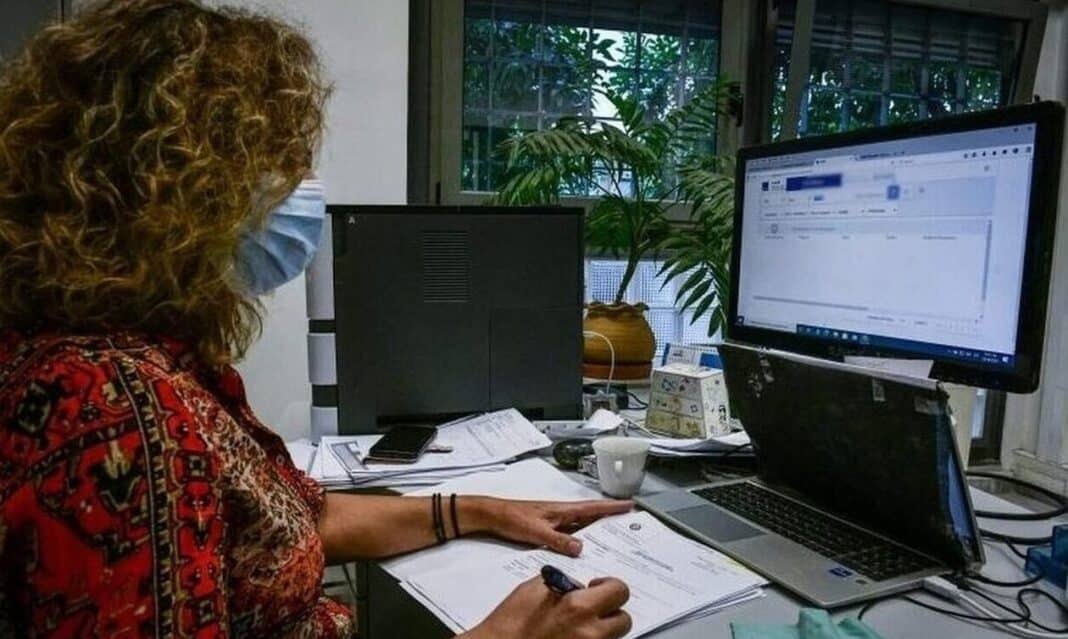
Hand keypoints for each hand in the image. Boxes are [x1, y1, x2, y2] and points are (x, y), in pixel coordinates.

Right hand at [461, 576, 631, 638]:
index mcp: (579, 607)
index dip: (610, 586)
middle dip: (611, 612)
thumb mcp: (534, 589)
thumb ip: (563, 585)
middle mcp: (589, 633)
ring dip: (602, 630)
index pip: (619, 591)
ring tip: (580, 626)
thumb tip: (577, 587)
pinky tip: (570, 638)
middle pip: (624, 620)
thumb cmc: (510, 623)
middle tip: (594, 609)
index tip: (598, 588)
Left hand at [464, 498, 632, 555]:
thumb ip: (558, 540)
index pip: (592, 508)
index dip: (611, 507)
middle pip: (591, 515)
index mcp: (562, 510)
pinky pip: (571, 532)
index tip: (629, 505)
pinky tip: (584, 546)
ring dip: (597, 527)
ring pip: (582, 523)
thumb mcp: (536, 531)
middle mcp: (561, 514)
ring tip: (613, 535)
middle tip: (628, 522)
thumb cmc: (512, 518)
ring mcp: (555, 521)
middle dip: (610, 517)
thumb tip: (581, 548)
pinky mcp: (548, 528)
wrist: (492, 516)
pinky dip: (582, 536)